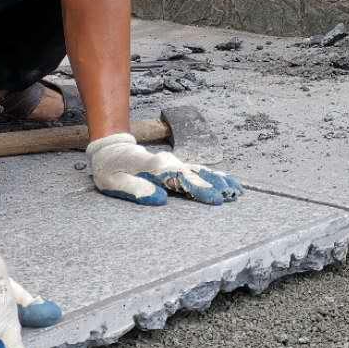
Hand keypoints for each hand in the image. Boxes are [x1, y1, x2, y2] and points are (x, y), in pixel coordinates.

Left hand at [86, 133, 242, 206]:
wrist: (111, 148)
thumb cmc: (111, 168)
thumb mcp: (113, 181)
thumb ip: (135, 189)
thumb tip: (159, 198)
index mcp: (154, 167)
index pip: (180, 179)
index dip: (198, 188)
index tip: (214, 198)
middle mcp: (168, 163)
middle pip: (195, 175)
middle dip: (215, 185)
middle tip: (234, 196)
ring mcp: (173, 163)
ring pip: (200, 171)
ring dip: (219, 180)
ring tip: (237, 190)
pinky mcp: (176, 165)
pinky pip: (197, 171)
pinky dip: (213, 176)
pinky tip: (227, 182)